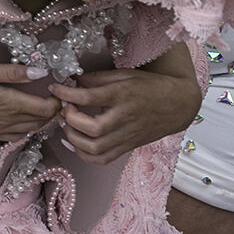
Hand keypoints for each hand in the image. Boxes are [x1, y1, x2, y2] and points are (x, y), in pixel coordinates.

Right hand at [0, 61, 59, 141]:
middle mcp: (10, 121)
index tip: (62, 85)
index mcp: (10, 104)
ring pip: (34, 129)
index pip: (47, 108)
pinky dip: (30, 128)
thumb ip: (12, 72)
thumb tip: (40, 72)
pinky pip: (20, 136)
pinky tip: (26, 117)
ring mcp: (1, 130)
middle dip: (56, 108)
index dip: (59, 99)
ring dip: (44, 118)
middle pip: (44, 120)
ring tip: (46, 102)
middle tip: (58, 92)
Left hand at [51, 67, 201, 164]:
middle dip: (71, 119)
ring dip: (74, 138)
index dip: (66, 93)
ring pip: (96, 148)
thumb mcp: (125, 74)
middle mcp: (124, 118)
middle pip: (92, 128)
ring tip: (68, 125)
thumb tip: (73, 80)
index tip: (55, 88)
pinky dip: (84, 155)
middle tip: (65, 109)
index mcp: (123, 95)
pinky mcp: (128, 147)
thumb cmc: (151, 86)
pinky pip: (103, 159)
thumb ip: (98, 78)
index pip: (88, 98)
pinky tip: (74, 143)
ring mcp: (127, 135)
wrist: (179, 105)